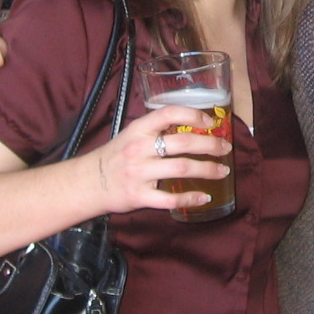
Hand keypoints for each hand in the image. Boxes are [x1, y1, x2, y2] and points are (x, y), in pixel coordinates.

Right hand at [92, 108, 231, 214]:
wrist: (87, 183)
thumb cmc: (115, 156)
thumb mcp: (132, 135)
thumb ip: (156, 130)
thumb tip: (192, 124)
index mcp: (138, 130)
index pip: (168, 113)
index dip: (193, 115)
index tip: (211, 122)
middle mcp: (139, 149)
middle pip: (183, 143)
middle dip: (210, 145)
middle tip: (226, 148)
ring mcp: (139, 173)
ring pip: (181, 169)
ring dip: (207, 169)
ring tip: (222, 171)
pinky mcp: (138, 196)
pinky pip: (170, 199)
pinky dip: (190, 198)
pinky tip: (204, 196)